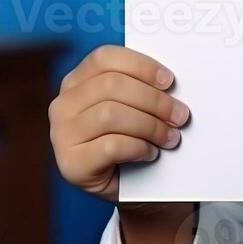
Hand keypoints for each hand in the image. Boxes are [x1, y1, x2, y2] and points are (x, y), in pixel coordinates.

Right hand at [49, 45, 198, 243]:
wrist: (128, 186)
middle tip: (181, 115)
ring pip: (110, 115)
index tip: (169, 81)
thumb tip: (171, 83)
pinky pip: (110, 146)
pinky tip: (150, 153)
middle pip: (111, 85)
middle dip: (154, 100)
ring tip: (170, 137)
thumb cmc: (133, 137)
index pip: (105, 58)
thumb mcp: (134, 107)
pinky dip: (138, 148)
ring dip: (150, 125)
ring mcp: (61, 135)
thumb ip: (142, 88)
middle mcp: (63, 105)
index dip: (141, 66)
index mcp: (77, 81)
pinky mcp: (70, 164)